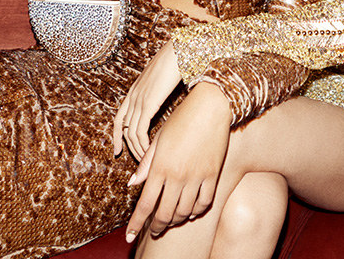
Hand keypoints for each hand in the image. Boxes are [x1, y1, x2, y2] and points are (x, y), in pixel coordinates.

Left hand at [113, 41, 181, 158]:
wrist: (180, 49)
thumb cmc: (177, 61)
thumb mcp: (165, 79)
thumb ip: (161, 91)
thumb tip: (166, 99)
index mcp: (135, 90)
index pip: (118, 118)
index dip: (117, 135)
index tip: (118, 150)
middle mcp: (133, 95)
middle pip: (123, 128)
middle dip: (128, 147)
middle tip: (137, 162)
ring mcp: (139, 99)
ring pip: (131, 133)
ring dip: (138, 149)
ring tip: (146, 161)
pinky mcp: (148, 103)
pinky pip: (140, 130)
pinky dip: (143, 144)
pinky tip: (149, 151)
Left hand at [124, 82, 231, 241]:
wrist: (210, 107)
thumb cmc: (181, 119)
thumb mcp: (159, 139)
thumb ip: (146, 164)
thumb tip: (133, 184)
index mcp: (160, 166)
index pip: (144, 204)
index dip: (136, 224)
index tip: (130, 236)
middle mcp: (177, 175)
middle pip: (164, 214)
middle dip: (157, 227)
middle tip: (154, 230)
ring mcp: (196, 176)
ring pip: (184, 212)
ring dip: (175, 220)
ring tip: (171, 220)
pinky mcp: (213, 174)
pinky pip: (204, 203)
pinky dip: (196, 211)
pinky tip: (190, 211)